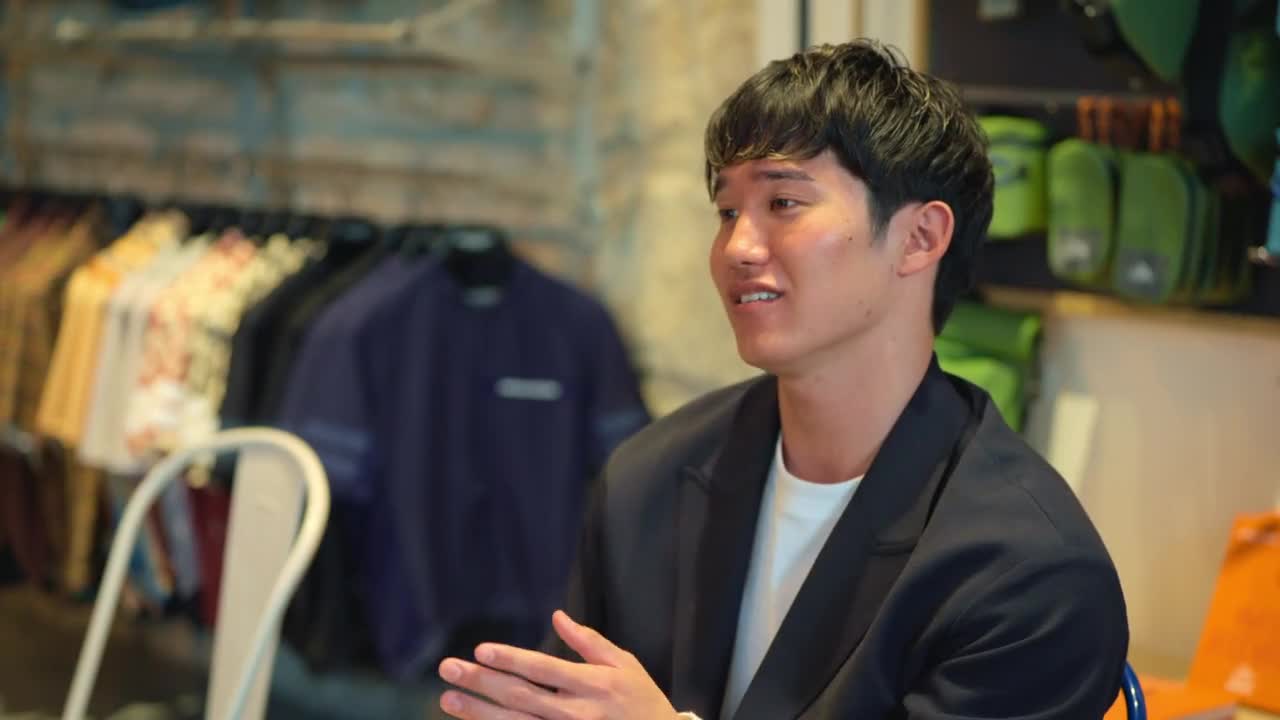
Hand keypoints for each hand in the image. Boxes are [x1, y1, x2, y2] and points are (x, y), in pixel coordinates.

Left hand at [437, 609, 678, 719]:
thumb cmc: (641, 699)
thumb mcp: (624, 663)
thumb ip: (588, 641)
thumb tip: (557, 616)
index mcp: (592, 684)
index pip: (543, 669)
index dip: (511, 659)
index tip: (481, 649)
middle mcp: (576, 712)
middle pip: (520, 696)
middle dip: (482, 682)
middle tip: (449, 669)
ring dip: (479, 713)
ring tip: (449, 700)